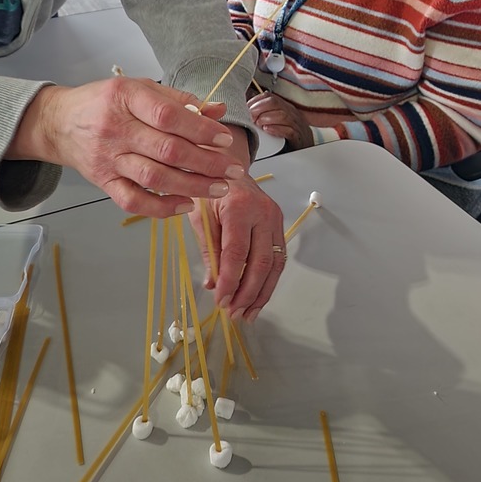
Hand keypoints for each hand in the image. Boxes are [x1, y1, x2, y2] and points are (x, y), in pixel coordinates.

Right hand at [7, 78, 245, 217]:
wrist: (60, 122)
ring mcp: (108, 158)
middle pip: (167, 150)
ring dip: (191, 186)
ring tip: (219, 189)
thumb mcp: (140, 89)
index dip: (200, 130)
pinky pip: (133, 201)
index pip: (168, 116)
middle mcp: (116, 128)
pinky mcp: (103, 181)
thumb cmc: (105, 102)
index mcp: (127, 98)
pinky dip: (161, 207)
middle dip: (206, 163)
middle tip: (233, 170)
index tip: (225, 140)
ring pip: (154, 178)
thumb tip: (218, 110)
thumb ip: (179, 100)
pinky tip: (185, 205)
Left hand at [187, 131, 285, 320]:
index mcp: (238, 208)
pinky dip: (269, 282)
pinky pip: (279, 258)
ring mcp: (275, 219)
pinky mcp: (280, 225)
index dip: (230, 281)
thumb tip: (213, 285)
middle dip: (247, 292)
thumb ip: (209, 251)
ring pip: (274, 264)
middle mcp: (263, 213)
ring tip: (247, 314)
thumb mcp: (201, 218)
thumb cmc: (210, 192)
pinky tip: (258, 298)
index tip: (221, 301)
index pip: (237, 253)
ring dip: (261, 293)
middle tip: (234, 313)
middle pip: (260, 262)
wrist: (229, 167)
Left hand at [247, 91, 313, 150]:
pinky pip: (289, 130)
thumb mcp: (276, 120)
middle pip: (275, 103)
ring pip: (282, 115)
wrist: (305, 147)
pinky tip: (268, 129)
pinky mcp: (298, 137)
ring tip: (258, 123)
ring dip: (267, 118)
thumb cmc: (287, 133)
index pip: (269, 97)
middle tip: (250, 116)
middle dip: (259, 108)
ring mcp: (296, 124)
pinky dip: (277, 129)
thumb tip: (246, 109)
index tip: (246, 108)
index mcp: (284, 107)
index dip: (256, 101)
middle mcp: (291, 112)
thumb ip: (264, 113)